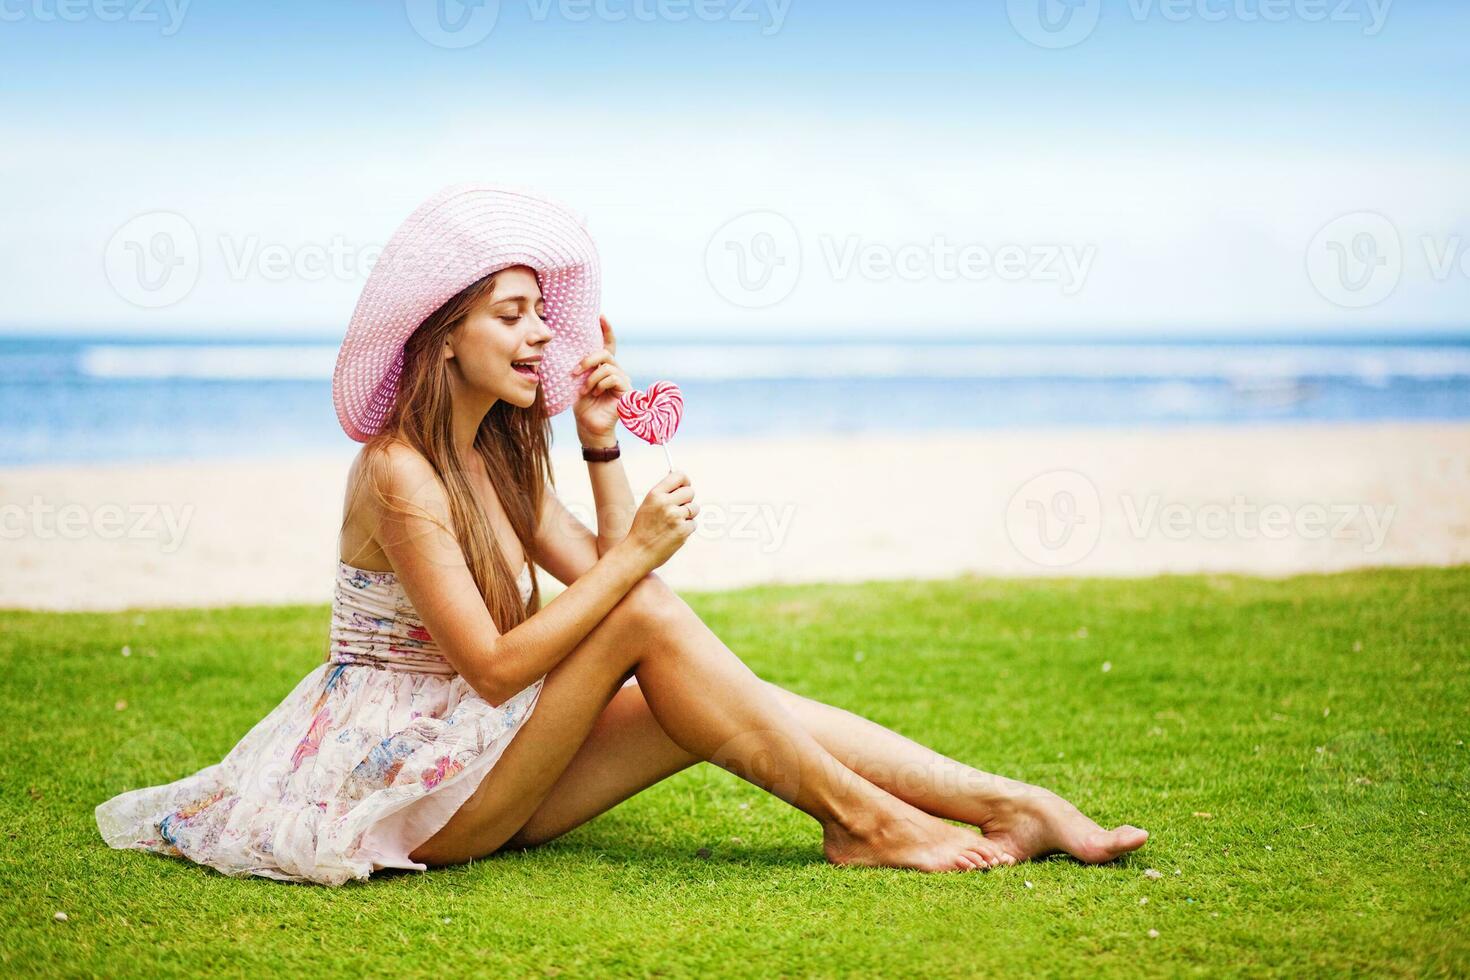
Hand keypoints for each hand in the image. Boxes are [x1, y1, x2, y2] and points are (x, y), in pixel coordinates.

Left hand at [572, 315, 631, 445]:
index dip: (606, 329)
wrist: (589, 427)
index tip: (600, 315)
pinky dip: (599, 384)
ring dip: (591, 378)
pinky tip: (594, 394)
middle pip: (605, 353)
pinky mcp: (626, 390)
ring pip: (607, 366)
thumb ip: (581, 368)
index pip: (608, 344)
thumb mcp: (578, 383)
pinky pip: (612, 377)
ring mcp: (623, 380)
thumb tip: (569, 351)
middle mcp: (615, 371)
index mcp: (604, 367)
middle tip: (575, 371)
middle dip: (588, 360)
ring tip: (584, 390)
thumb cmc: (583, 406)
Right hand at [624, 470, 697, 570]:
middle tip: (679, 508)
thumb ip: (664, 494)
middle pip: (690, 492)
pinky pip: (693, 524)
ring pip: (694, 508)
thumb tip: (682, 483)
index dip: (685, 481)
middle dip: (687, 500)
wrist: (638, 552)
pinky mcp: (683, 530)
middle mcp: (665, 503)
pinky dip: (687, 529)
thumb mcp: (648, 505)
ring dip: (688, 515)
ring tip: (673, 523)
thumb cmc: (643, 529)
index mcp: (655, 494)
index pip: (679, 476)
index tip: (685, 486)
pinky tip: (674, 533)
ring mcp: (675, 517)